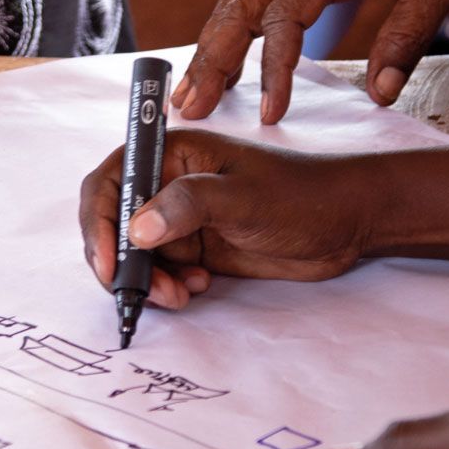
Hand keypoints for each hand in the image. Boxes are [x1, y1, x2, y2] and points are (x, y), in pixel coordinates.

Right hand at [77, 131, 379, 308]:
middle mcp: (170, 183)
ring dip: (146, 279)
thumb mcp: (242, 198)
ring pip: (137, 253)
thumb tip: (134, 230)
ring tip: (178, 295)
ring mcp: (183, 218)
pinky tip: (198, 287)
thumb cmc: (301, 195)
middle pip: (115, 221)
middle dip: (120, 259)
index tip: (109, 261)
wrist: (349, 223)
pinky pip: (163, 270)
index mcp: (174, 154)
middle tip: (139, 291)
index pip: (111, 180)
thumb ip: (186, 207)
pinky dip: (168, 286)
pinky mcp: (198, 247)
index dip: (99, 220)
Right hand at [178, 0, 448, 122]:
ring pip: (233, 8)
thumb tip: (381, 92)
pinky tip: (217, 71)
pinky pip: (249, 6)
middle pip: (238, 10)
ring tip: (189, 97)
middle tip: (193, 108)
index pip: (285, 19)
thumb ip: (405, 39)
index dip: (275, 69)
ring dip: (209, 52)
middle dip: (211, 61)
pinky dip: (227, 39)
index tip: (271, 112)